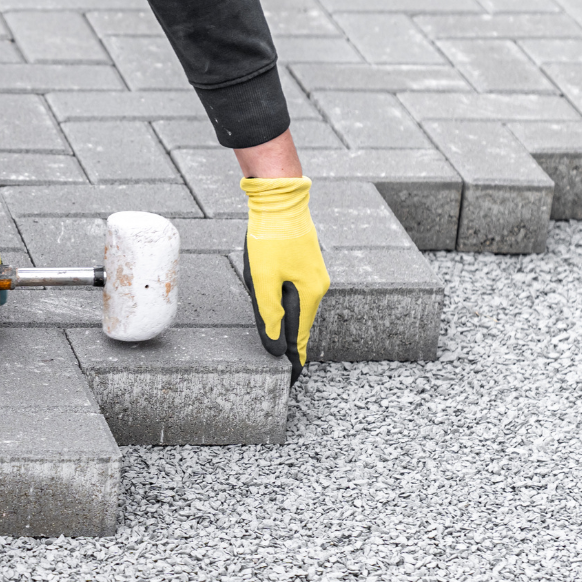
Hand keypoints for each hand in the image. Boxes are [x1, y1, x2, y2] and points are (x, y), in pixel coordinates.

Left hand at [241, 176, 329, 378]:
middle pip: (300, 324)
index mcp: (309, 294)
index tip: (292, 380)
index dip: (294, 360)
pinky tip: (277, 312)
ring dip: (287, 325)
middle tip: (285, 371)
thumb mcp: (263, 281)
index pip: (300, 338)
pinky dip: (287, 307)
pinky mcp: (306, 264)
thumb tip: (275, 348)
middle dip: (290, 345)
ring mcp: (314, 275)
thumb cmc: (270, 239)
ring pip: (298, 308)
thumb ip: (269, 316)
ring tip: (280, 347)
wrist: (280, 200)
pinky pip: (296, 294)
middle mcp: (318, 287)